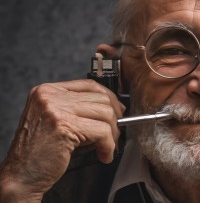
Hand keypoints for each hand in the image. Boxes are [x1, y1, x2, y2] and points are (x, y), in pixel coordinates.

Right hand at [0, 79, 124, 201]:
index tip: (117, 111)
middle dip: (114, 118)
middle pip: (101, 97)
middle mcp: (49, 96)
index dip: (109, 98)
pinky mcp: (64, 126)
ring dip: (112, 134)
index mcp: (47, 91)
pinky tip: (103, 155)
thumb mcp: (57, 120)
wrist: (21, 175)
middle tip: (113, 135)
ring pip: (105, 113)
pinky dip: (108, 146)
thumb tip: (113, 107)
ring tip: (106, 147)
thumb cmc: (39, 152)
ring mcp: (55, 109)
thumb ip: (78, 109)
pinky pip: (102, 132)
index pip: (89, 85)